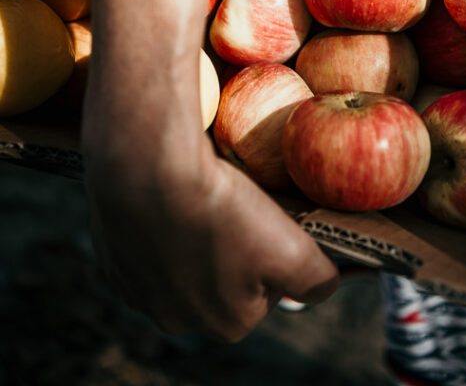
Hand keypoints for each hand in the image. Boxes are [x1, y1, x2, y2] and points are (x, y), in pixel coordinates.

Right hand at [83, 125, 338, 340]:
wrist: (145, 167)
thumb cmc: (223, 209)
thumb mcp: (291, 248)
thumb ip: (316, 278)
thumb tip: (326, 285)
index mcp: (228, 324)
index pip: (268, 288)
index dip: (273, 247)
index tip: (269, 214)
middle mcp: (178, 320)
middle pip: (224, 277)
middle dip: (233, 243)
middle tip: (237, 197)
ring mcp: (139, 290)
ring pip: (183, 258)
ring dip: (194, 232)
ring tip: (202, 190)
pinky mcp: (112, 256)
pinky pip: (148, 239)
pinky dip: (160, 219)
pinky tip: (168, 191)